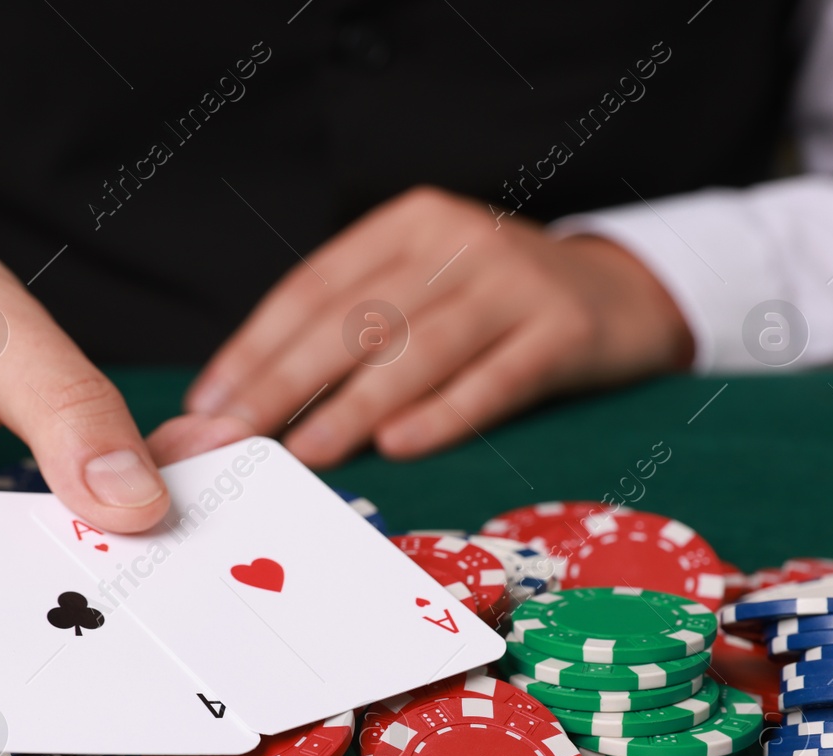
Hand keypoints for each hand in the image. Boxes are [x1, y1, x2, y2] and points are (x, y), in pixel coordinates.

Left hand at [184, 186, 691, 466]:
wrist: (623, 294)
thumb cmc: (494, 305)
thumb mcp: (423, 287)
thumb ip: (352, 328)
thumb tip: (250, 404)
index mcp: (408, 225)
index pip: (313, 289)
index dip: (255, 348)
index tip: (209, 405)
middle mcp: (458, 242)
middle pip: (355, 319)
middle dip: (285, 383)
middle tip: (236, 437)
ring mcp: (515, 283)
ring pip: (418, 350)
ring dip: (355, 406)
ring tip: (305, 453)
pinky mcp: (565, 331)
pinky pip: (494, 380)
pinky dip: (444, 415)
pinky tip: (399, 446)